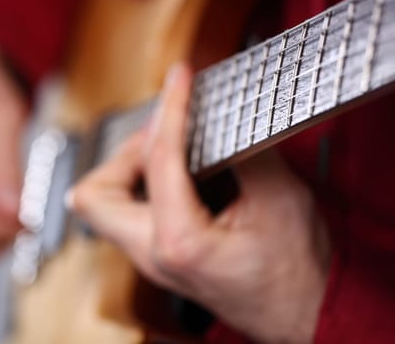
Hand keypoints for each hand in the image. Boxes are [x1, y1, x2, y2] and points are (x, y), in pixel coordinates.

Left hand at [69, 64, 330, 342]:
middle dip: (123, 151)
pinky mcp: (157, 254)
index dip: (170, 110)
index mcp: (180, 242)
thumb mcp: (279, 201)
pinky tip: (172, 169)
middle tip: (161, 131)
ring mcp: (150, 258)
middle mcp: (152, 254)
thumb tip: (221, 114)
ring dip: (126, 166)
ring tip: (165, 146)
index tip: (180, 81)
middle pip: (94, 194)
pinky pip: (124, 212)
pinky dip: (139, 182)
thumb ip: (245, 151)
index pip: (158, 159)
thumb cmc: (293, 274)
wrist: (300, 313)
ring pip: (102, 205)